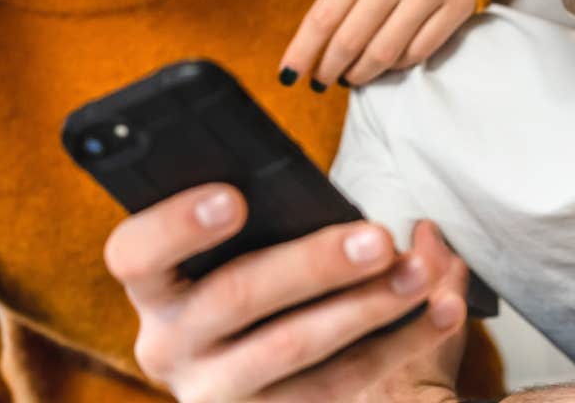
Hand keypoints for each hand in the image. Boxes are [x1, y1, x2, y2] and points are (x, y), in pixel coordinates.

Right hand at [104, 183, 470, 402]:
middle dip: (313, 265)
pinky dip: (396, 345)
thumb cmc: (253, 277)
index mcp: (152, 285)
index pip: (134, 254)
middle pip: (233, 297)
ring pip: (291, 347)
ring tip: (419, 273)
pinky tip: (439, 312)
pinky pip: (336, 385)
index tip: (234, 198)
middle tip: (377, 239)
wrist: (260, 373)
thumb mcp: (240, 246)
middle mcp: (169, 344)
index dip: (177, 225)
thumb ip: (266, 212)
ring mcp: (216, 391)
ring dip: (366, 307)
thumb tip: (345, 191)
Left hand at [283, 0, 474, 88]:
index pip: (326, 14)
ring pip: (385, 52)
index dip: (303, 49)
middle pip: (351, 39)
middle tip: (320, 80)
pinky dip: (398, 65)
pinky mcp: (458, 7)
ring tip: (350, 77)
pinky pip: (421, 50)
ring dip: (361, 73)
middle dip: (328, 68)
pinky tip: (387, 64)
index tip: (288, 73)